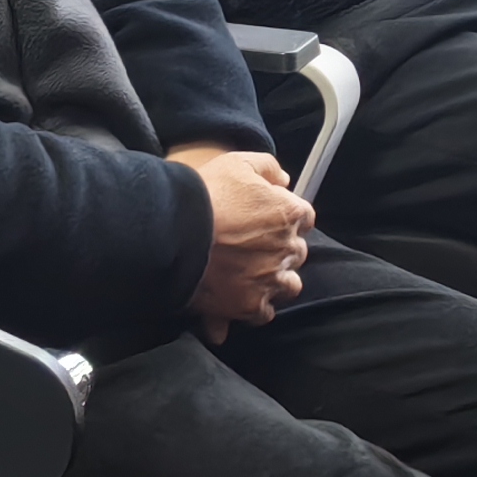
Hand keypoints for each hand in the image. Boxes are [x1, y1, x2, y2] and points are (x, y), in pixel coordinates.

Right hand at [172, 144, 310, 340]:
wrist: (172, 231)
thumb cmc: (205, 194)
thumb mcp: (238, 163)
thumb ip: (268, 168)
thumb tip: (284, 181)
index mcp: (289, 213)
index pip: (304, 219)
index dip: (284, 220)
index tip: (266, 222)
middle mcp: (287, 248)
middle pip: (295, 253)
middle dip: (279, 251)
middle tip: (252, 249)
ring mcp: (269, 279)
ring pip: (286, 285)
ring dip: (273, 281)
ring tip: (249, 277)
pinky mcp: (248, 304)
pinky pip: (263, 313)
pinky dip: (254, 308)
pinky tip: (238, 299)